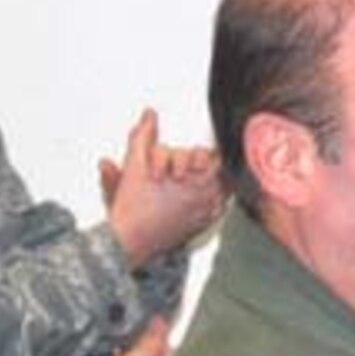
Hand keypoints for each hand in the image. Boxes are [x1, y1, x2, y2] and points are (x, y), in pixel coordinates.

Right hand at [103, 108, 225, 269]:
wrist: (130, 239)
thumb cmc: (132, 207)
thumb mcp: (134, 164)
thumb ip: (143, 137)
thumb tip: (149, 115)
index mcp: (190, 177)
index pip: (212, 154)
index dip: (203, 150)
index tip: (198, 150)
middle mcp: (203, 194)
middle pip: (219, 167)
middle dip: (204, 161)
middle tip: (190, 163)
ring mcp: (206, 210)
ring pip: (224, 186)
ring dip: (214, 178)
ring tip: (194, 178)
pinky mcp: (205, 223)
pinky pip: (222, 205)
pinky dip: (217, 197)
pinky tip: (205, 194)